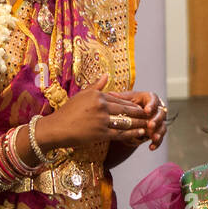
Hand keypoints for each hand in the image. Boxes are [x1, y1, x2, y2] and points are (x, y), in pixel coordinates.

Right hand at [33, 74, 150, 150]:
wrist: (55, 129)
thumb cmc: (67, 112)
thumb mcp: (81, 95)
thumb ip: (96, 86)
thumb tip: (107, 75)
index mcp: (98, 96)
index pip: (120, 100)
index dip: (133, 104)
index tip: (142, 107)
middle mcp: (101, 106)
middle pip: (126, 109)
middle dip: (140, 113)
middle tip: (151, 115)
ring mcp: (102, 120)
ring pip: (126, 121)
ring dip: (139, 123)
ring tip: (149, 125)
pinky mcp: (101, 133)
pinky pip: (120, 133)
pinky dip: (132, 133)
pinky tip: (140, 133)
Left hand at [109, 90, 168, 149]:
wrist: (130, 116)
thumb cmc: (127, 105)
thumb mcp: (124, 100)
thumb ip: (120, 98)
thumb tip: (109, 94)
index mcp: (150, 99)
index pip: (154, 100)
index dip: (151, 105)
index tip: (146, 111)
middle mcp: (157, 109)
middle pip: (161, 113)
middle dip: (156, 120)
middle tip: (151, 125)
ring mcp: (159, 121)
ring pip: (163, 126)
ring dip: (159, 132)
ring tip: (153, 138)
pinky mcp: (158, 131)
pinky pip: (160, 138)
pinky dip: (156, 143)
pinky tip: (151, 147)